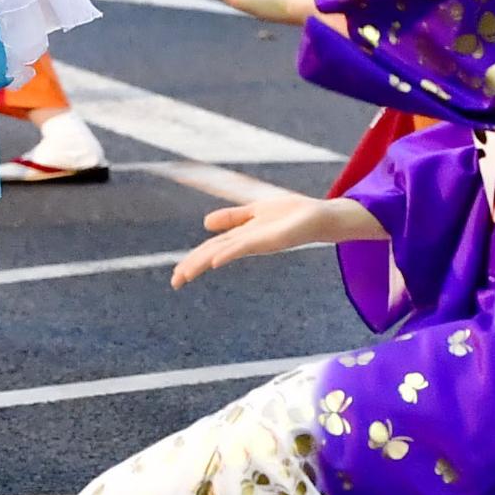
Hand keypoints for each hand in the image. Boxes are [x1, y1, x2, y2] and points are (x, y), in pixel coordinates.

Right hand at [169, 188, 379, 287]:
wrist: (320, 217)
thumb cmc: (292, 215)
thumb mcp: (255, 210)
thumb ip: (232, 217)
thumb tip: (205, 224)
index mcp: (242, 235)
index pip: (211, 248)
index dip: (192, 259)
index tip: (177, 276)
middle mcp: (247, 242)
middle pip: (213, 253)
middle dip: (193, 266)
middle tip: (174, 283)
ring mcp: (257, 242)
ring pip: (224, 252)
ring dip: (203, 263)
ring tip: (185, 274)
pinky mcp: (270, 240)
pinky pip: (244, 246)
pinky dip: (228, 253)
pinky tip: (214, 260)